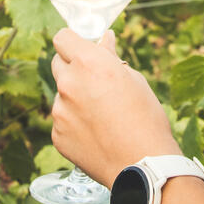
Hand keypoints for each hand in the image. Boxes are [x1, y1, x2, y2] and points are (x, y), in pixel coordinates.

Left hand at [49, 28, 181, 185]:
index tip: (81, 49)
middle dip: (73, 67)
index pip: (62, 38)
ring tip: (103, 115)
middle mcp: (68, 83)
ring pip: (62, 94)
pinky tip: (97, 133)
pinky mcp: (57, 134)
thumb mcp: (134, 80)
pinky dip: (74, 122)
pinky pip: (62, 120)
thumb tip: (104, 40)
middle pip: (57, 63)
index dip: (72, 42)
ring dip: (75, 97)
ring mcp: (59, 110)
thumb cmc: (146, 119)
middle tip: (95, 82)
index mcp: (89, 62)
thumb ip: (110, 58)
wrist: (142, 165)